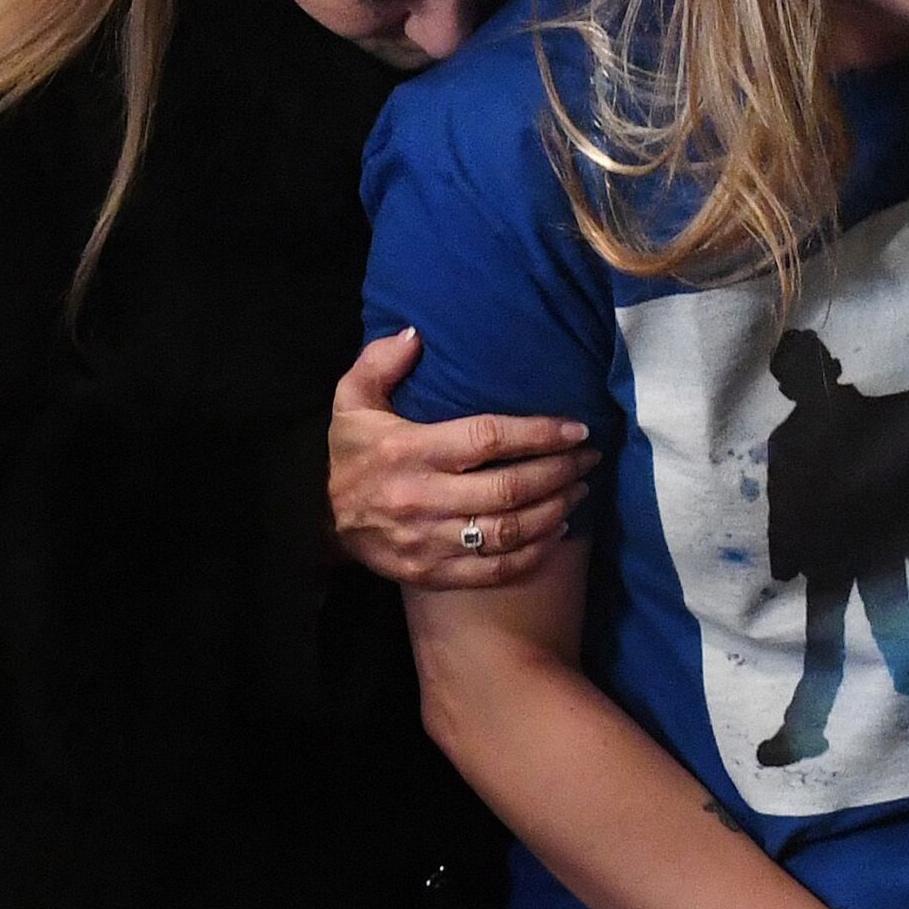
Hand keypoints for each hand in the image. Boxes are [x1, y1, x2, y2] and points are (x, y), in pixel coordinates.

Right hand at [327, 330, 597, 588]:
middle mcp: (421, 498)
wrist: (320, 522)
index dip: (539, 434)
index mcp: (408, 451)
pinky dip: (533, 553)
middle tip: (589, 457)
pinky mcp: (431, 573)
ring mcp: (428, 541)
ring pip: (507, 532)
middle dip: (559, 472)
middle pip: (508, 489)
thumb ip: (379, 364)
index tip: (576, 428)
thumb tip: (415, 334)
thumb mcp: (351, 402)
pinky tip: (556, 530)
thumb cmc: (351, 454)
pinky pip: (493, 571)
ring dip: (554, 510)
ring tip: (580, 490)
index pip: (487, 439)